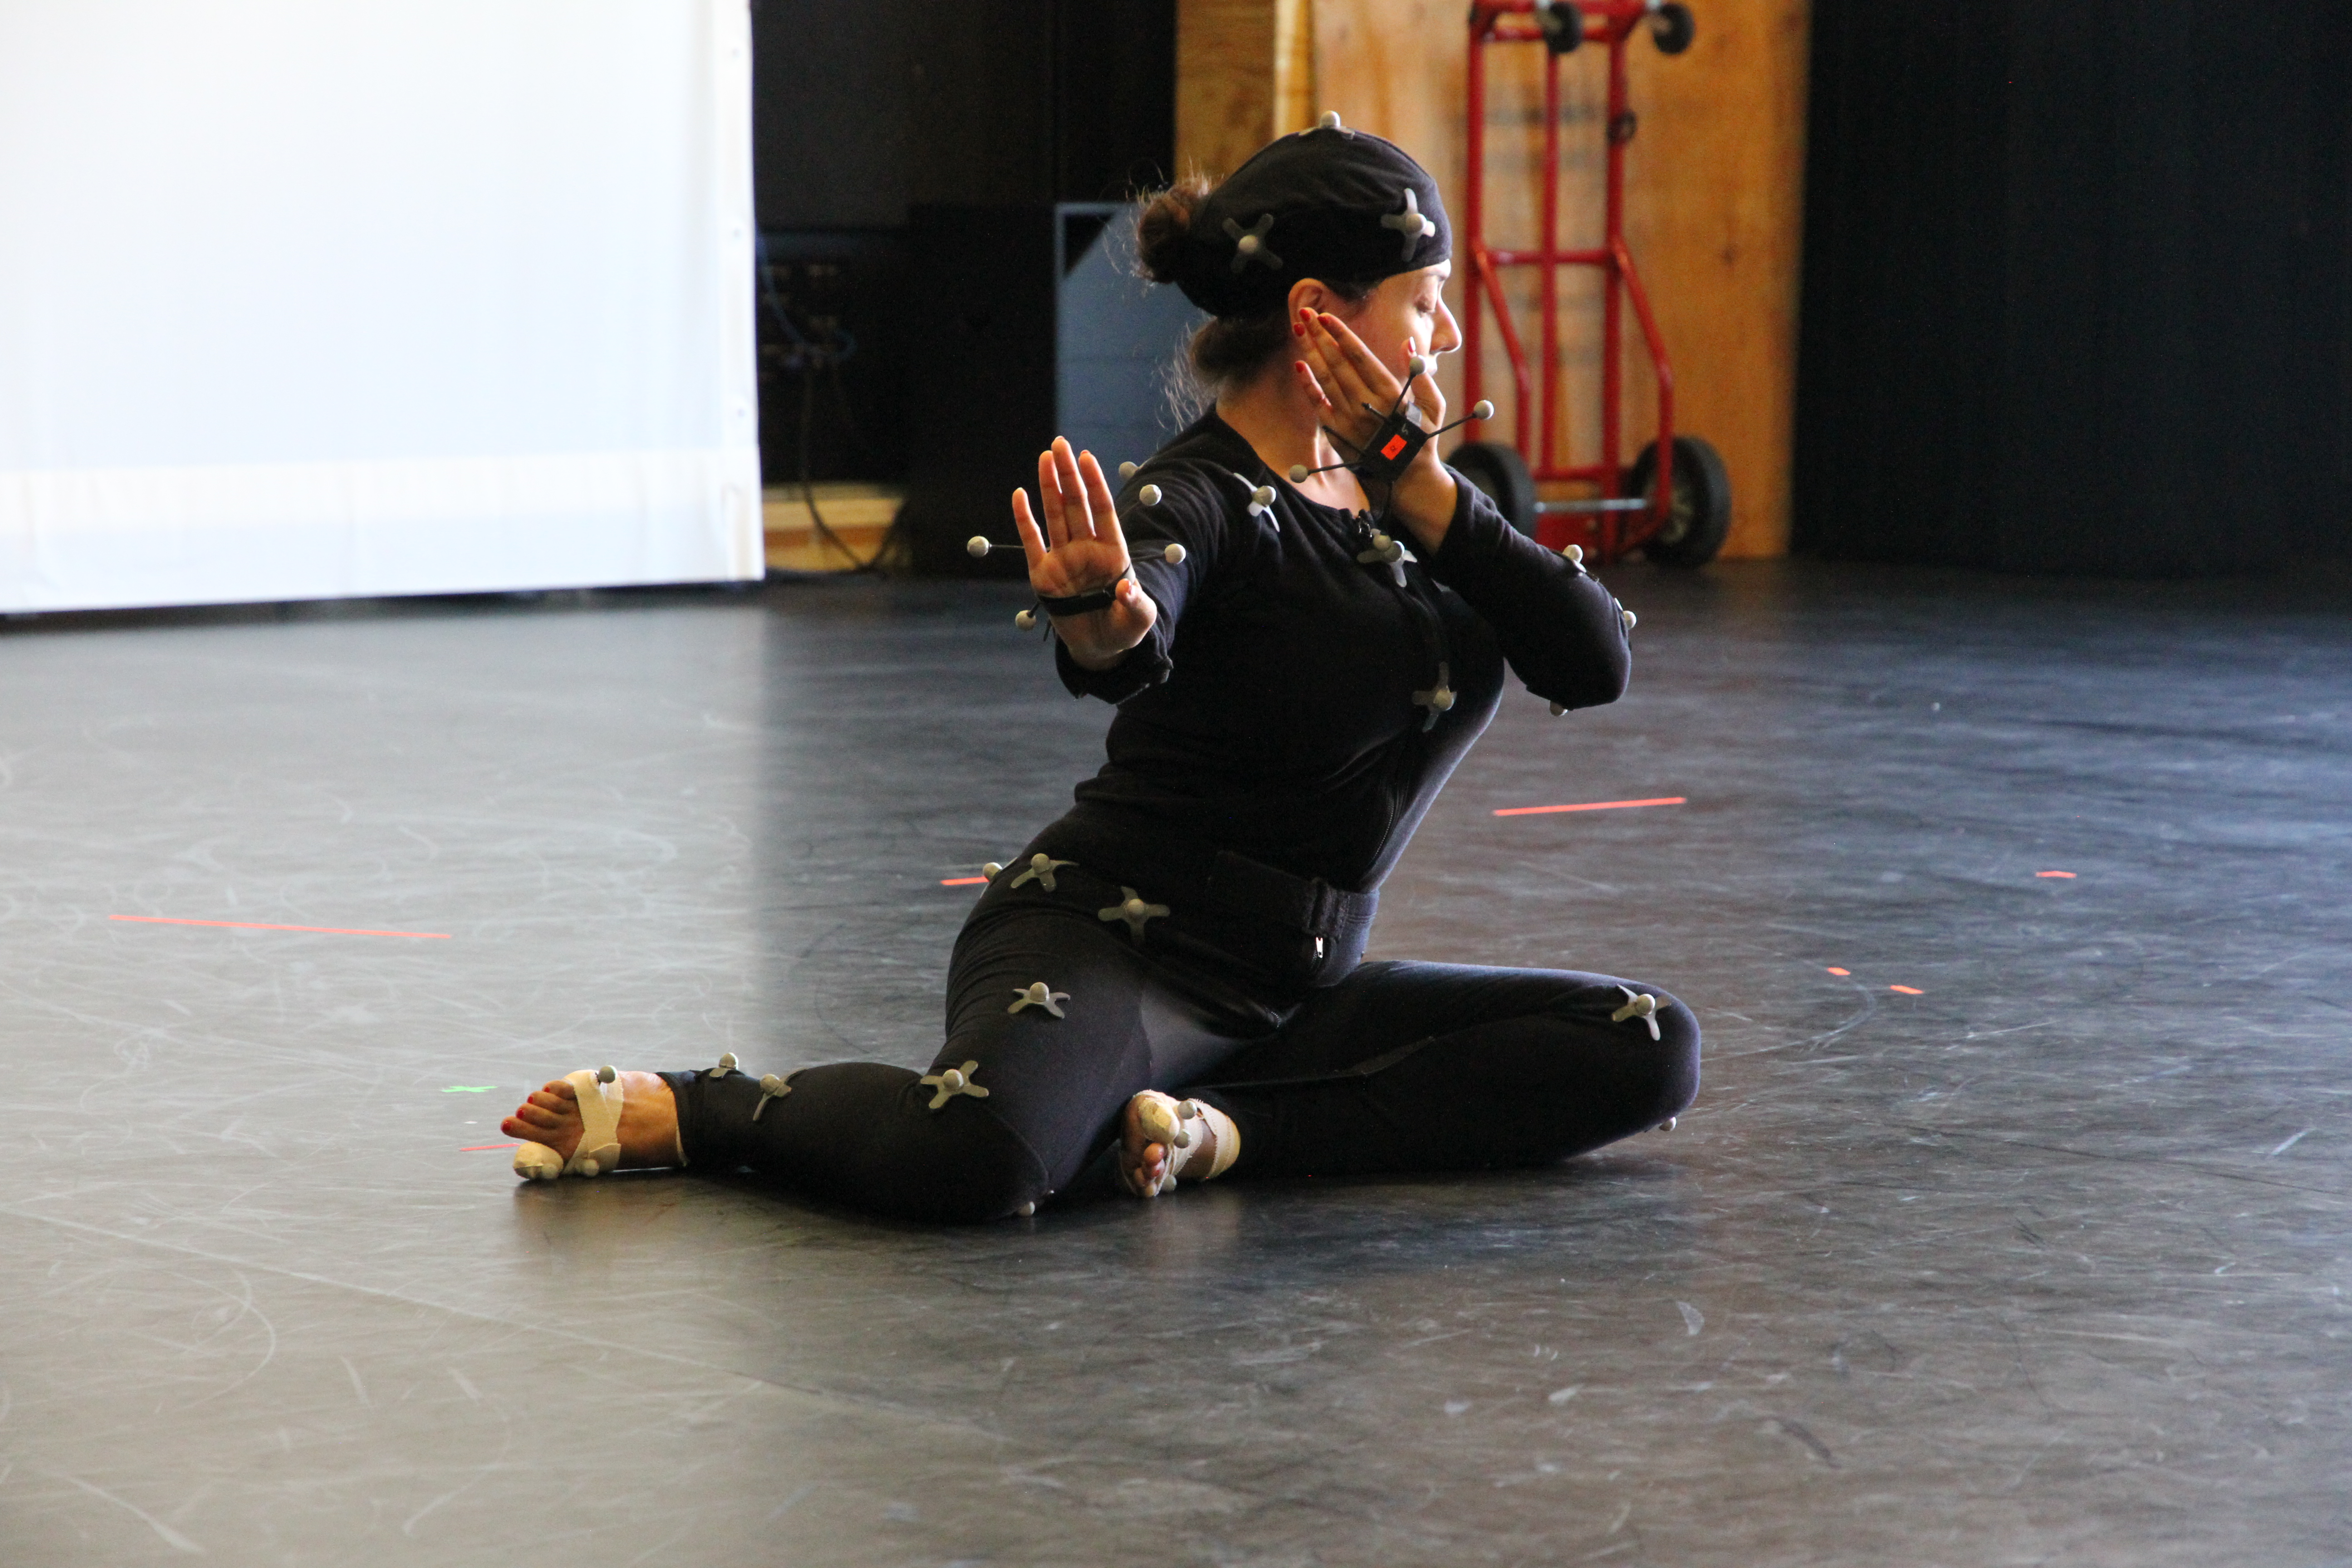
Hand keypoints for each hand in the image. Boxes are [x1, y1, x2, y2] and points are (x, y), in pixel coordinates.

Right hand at [1012, 438, 1157, 669]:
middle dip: (1068, 475)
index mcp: (1112, 551)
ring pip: (1055, 516)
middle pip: (1076, 505)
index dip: (1095, 483)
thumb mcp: (1138, 619)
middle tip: (1060, 444)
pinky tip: (1020, 494)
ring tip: (1045, 458)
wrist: (1100, 648)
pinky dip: (1025, 520)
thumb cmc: (1124, 629)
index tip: (1086, 457)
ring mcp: (1063, 559)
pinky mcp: (1043, 575)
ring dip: (1050, 487)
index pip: (1102, 509)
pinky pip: (1032, 542)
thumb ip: (1135, 603)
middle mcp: (1086, 549)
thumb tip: (1126, 587)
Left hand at [1295, 308, 1458, 549]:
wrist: (1406, 479)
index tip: (1327, 316)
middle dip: (1320, 335)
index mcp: (1390, 393)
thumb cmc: (1421, 437)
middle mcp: (1365, 404)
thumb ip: (1420, 375)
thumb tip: (1408, 344)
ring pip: (1325, 378)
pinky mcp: (1337, 433)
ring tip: (1299, 329)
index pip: (1360, 356)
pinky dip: (1307, 384)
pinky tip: (1298, 365)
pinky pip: (1317, 404)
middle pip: (1337, 362)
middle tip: (1304, 311)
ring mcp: (1348, 419)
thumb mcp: (1434, 406)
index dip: (1341, 334)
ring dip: (1310, 351)